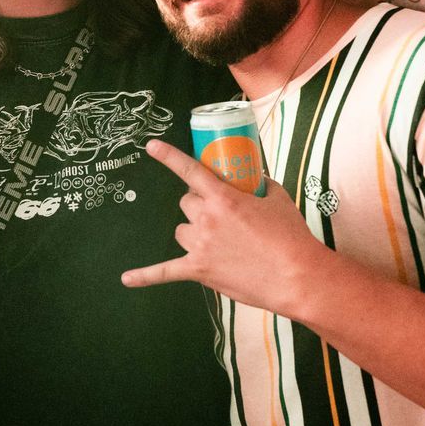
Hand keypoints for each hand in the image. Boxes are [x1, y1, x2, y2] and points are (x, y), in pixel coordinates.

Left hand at [121, 139, 328, 314]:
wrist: (297, 276)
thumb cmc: (291, 236)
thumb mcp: (278, 198)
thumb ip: (261, 185)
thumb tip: (254, 180)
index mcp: (223, 198)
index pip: (189, 171)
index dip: (168, 156)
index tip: (151, 146)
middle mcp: (206, 219)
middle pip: (186, 203)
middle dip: (199, 203)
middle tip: (219, 211)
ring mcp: (200, 246)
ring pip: (181, 230)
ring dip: (194, 230)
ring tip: (217, 239)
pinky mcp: (199, 271)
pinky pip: (165, 272)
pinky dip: (145, 276)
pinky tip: (126, 279)